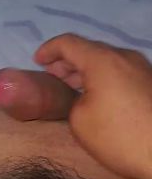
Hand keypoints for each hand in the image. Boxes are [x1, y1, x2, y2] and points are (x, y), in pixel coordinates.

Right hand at [0, 35, 151, 178]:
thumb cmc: (119, 136)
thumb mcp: (79, 121)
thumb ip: (71, 101)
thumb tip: (80, 98)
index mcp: (102, 60)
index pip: (68, 42)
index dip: (48, 50)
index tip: (37, 61)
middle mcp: (125, 57)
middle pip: (89, 49)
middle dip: (67, 61)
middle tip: (52, 76)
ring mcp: (143, 69)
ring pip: (107, 60)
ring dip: (87, 70)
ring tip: (72, 87)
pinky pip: (121, 71)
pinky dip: (103, 77)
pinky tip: (98, 97)